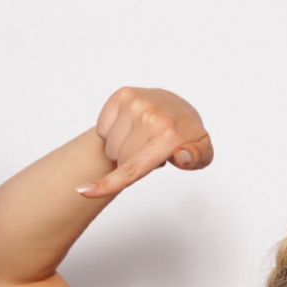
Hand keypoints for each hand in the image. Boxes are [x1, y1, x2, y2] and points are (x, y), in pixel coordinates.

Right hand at [76, 87, 212, 199]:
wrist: (177, 106)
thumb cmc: (186, 135)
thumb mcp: (202, 152)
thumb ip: (197, 158)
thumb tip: (183, 155)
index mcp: (170, 134)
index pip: (134, 167)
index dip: (108, 183)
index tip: (84, 191)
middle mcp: (151, 115)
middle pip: (120, 161)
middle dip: (131, 163)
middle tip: (149, 151)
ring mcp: (135, 102)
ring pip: (111, 147)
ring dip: (123, 148)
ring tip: (142, 139)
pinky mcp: (123, 95)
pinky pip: (104, 129)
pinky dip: (115, 132)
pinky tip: (133, 126)